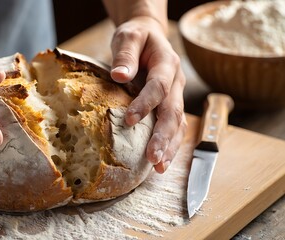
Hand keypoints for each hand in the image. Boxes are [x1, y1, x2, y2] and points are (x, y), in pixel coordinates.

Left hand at [109, 16, 186, 172]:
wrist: (150, 36)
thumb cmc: (137, 37)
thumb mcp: (128, 36)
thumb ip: (125, 54)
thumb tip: (118, 75)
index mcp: (167, 63)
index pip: (159, 86)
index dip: (146, 103)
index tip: (129, 120)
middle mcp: (176, 82)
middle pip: (174, 111)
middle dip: (163, 136)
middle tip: (153, 158)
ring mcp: (176, 95)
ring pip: (178, 124)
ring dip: (169, 146)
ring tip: (159, 167)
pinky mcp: (171, 105)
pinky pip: (175, 127)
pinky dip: (169, 145)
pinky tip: (161, 161)